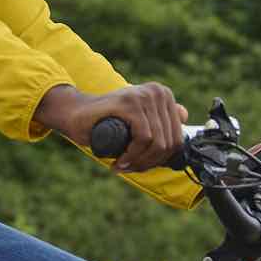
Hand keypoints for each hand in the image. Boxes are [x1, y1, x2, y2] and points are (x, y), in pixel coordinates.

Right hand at [36, 81, 185, 170]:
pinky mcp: (131, 103)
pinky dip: (133, 154)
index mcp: (163, 95)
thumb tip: (184, 115)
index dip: (161, 160)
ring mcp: (145, 96)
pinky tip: (120, 160)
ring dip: (140, 162)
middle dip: (149, 163)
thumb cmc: (107, 121)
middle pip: (168, 143)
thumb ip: (160, 117)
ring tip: (123, 166)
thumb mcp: (139, 119)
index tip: (142, 166)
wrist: (76, 114)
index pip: (177, 138)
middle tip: (129, 168)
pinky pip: (144, 138)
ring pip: (157, 143)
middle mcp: (157, 92)